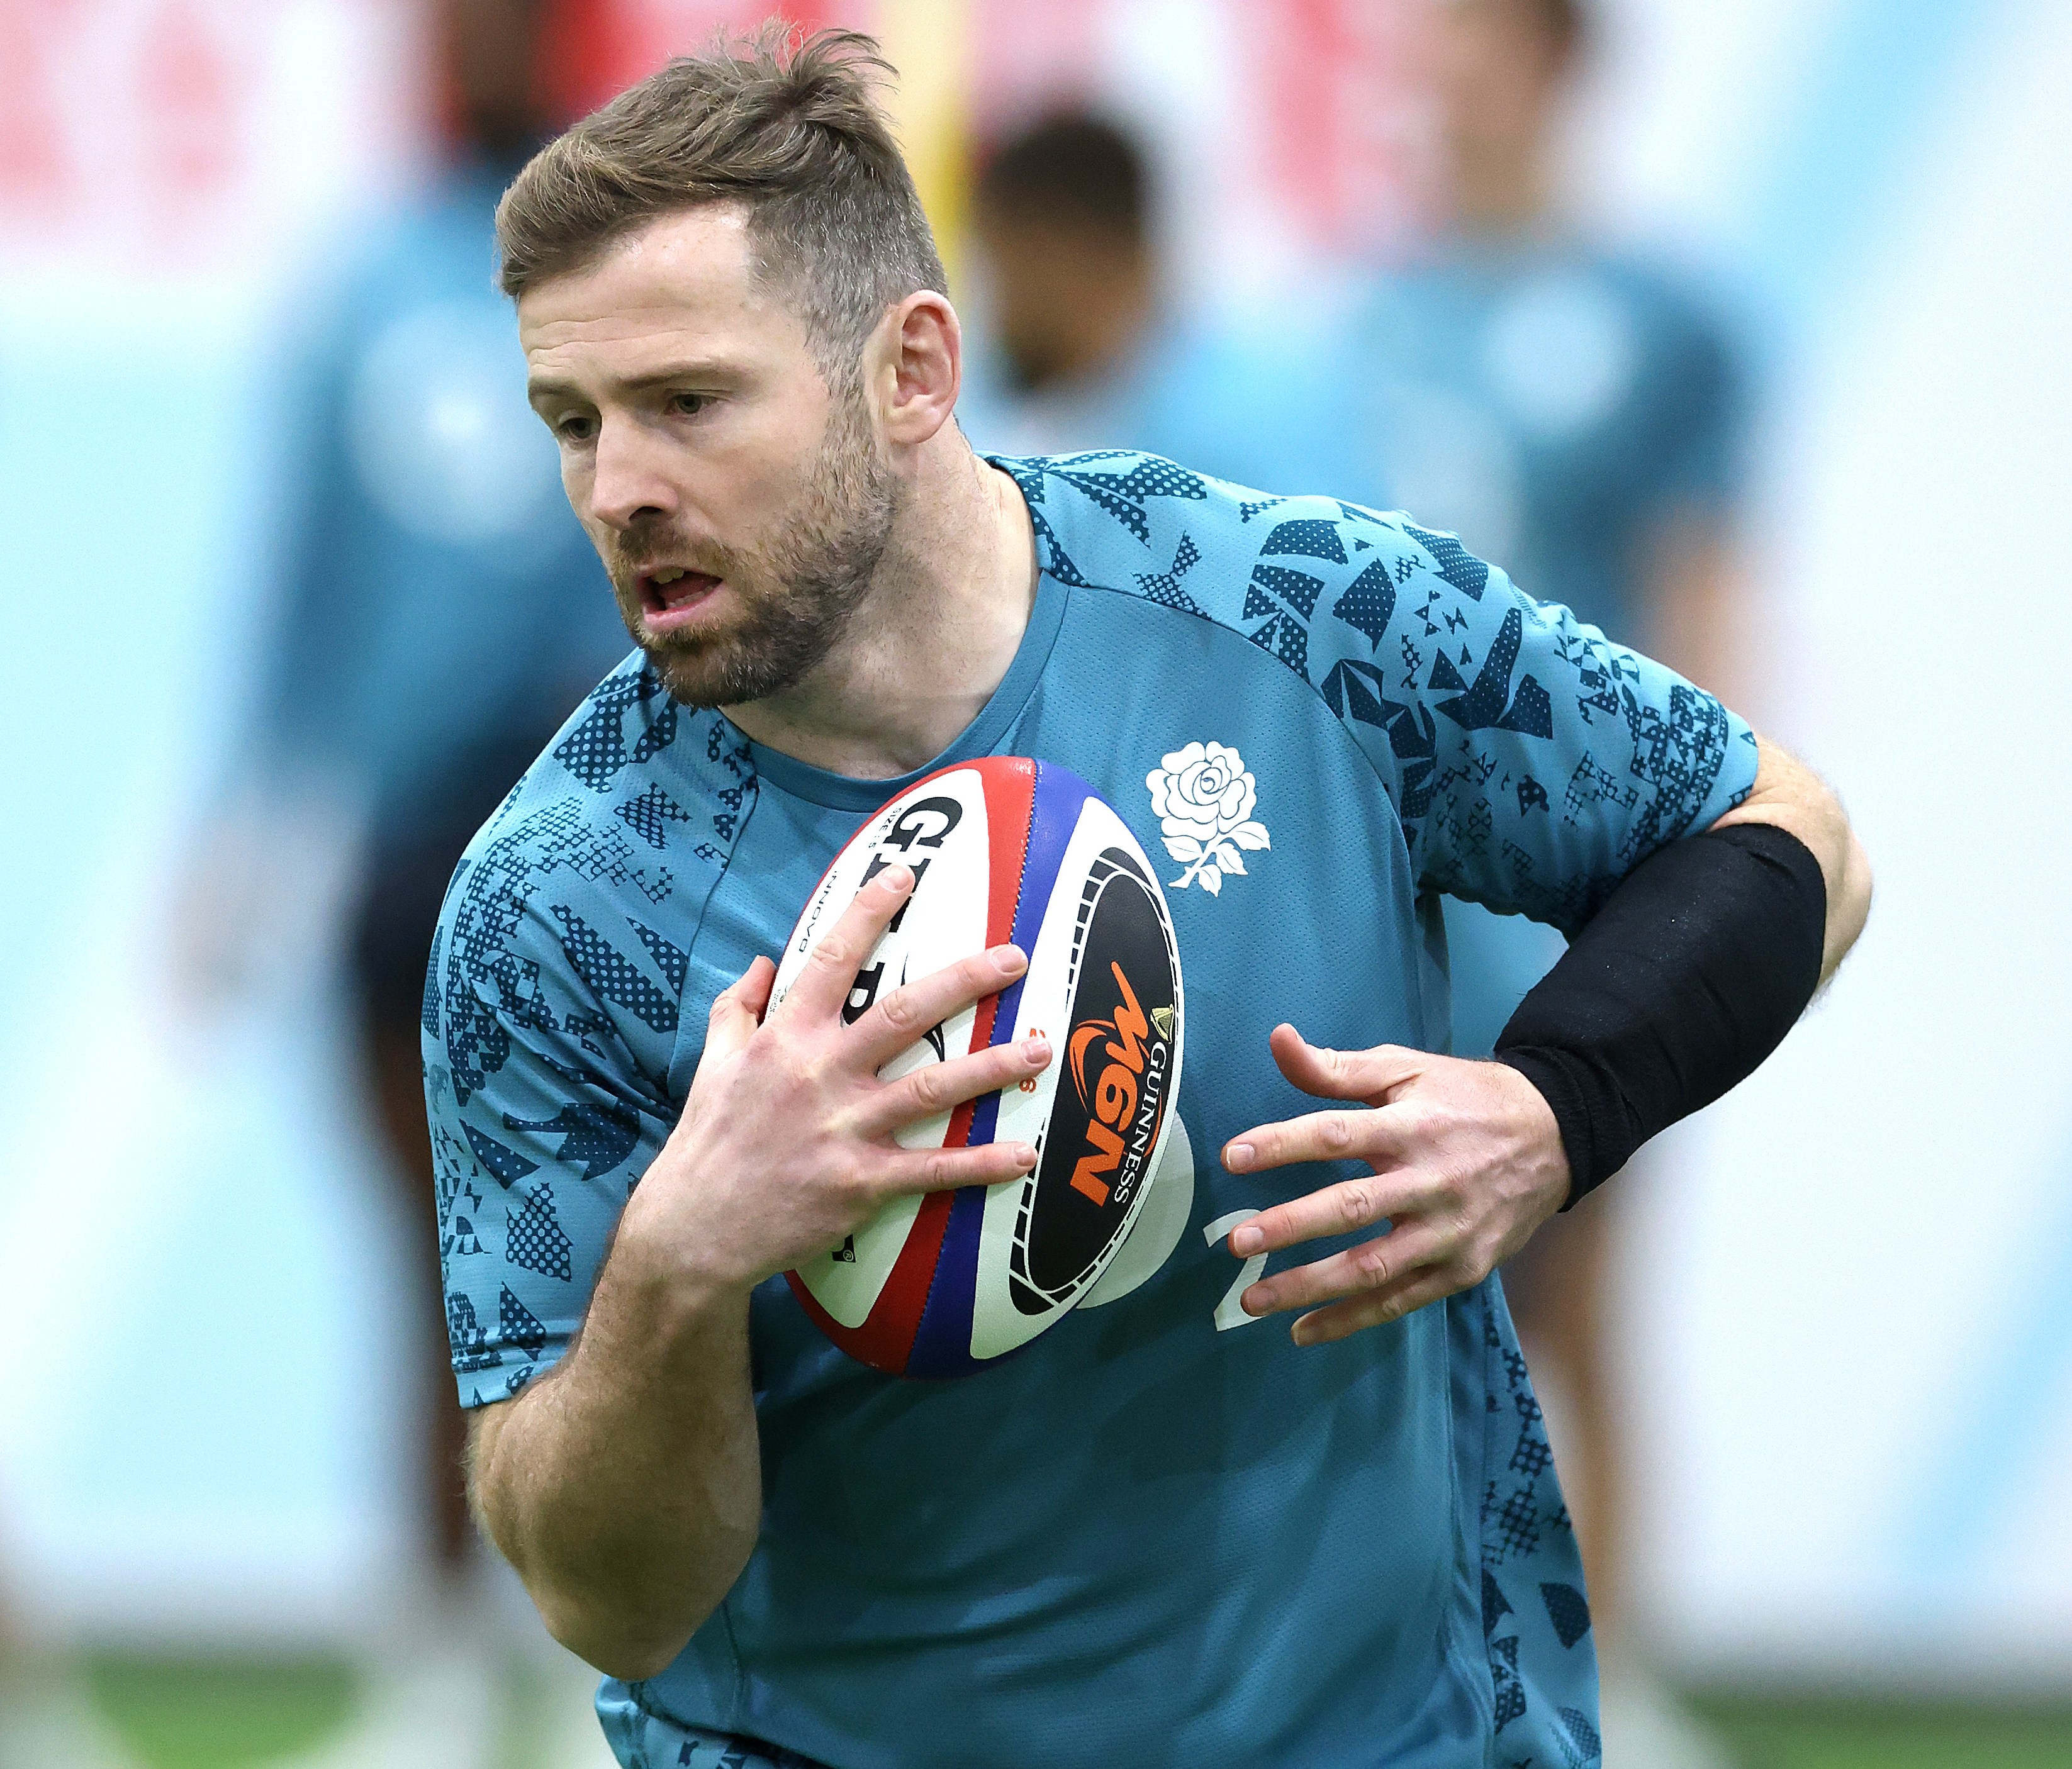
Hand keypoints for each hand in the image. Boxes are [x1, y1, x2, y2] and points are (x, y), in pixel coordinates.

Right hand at [619, 863, 1053, 1298]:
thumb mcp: (713, 1063)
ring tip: (1042, 1046)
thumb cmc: (708, 1140)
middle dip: (965, 981)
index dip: (867, 913)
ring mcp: (846, 1129)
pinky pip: (933, 1170)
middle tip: (1015, 958)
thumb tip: (764, 961)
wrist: (696, 1227)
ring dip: (992, 1066)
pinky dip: (981, 1164)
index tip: (905, 873)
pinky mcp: (863, 1182)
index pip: (830, 960)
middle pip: (903, 1014)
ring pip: (933, 1088)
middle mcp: (821, 1074)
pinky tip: (1024, 1154)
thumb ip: (738, 1008)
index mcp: (785, 1039)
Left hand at [1221, 1025, 1569, 1345]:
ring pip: (1373, 1266)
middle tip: (1238, 1242)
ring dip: (1311, 1286)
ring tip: (1254, 1299)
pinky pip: (1401, 1301)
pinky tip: (1303, 1330)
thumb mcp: (1407, 1069)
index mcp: (1411, 1126)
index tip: (1232, 1157)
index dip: (1283, 1145)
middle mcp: (1430, 1182)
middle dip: (1292, 1226)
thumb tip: (1278, 1039)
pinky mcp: (1463, 1269)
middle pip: (1353, 1208)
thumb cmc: (1465, 1099)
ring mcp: (1449, 1232)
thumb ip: (1338, 1067)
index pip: (1337, 1135)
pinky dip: (1351, 1320)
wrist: (1555, 1137)